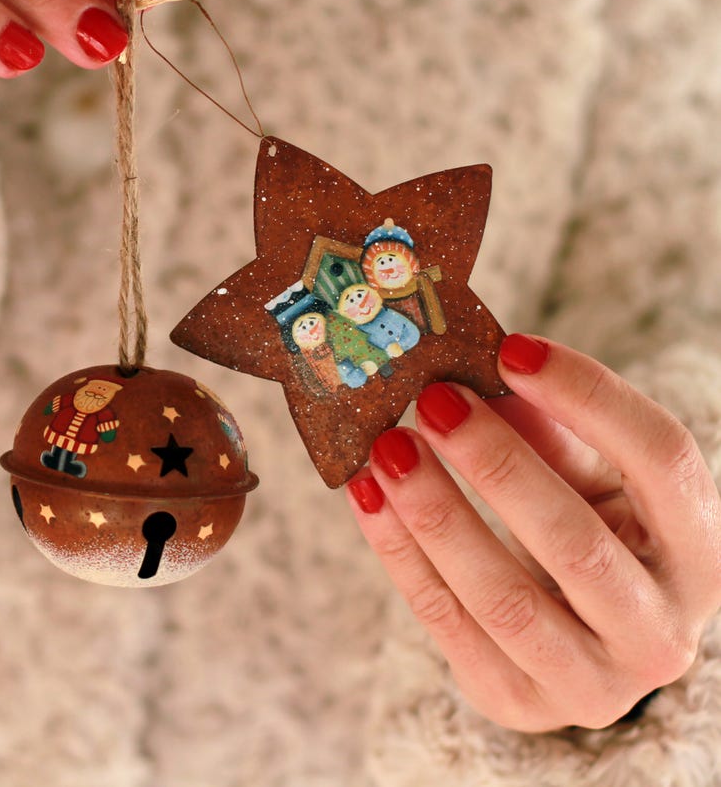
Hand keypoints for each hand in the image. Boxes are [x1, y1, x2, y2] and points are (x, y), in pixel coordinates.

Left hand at [347, 334, 720, 730]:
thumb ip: (544, 427)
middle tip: (434, 401)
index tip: (512, 349)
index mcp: (698, 550)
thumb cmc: (584, 530)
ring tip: (388, 448)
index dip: (588, 398)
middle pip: (577, 543)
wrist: (579, 635)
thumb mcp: (585, 476)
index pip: (662, 461)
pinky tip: (366, 495)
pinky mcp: (517, 704)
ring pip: (503, 599)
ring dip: (436, 514)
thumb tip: (472, 368)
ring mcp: (592, 683)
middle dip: (496, 464)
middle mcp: (661, 630)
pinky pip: (445, 623)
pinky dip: (398, 553)